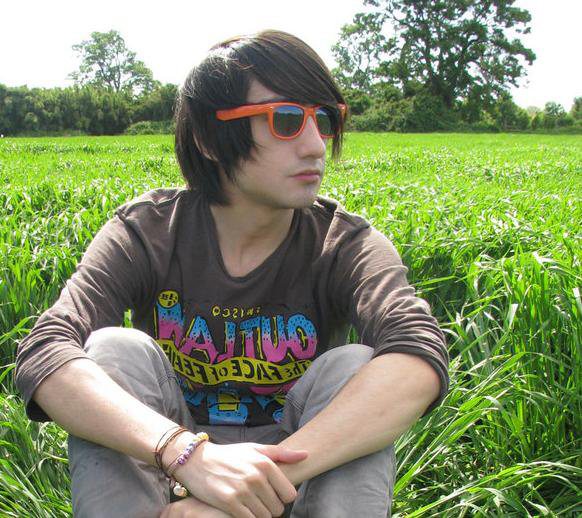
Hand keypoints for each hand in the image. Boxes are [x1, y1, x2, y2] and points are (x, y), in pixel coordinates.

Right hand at [173, 441, 306, 517]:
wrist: (198, 461)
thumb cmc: (229, 455)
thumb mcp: (255, 449)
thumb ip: (281, 453)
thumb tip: (305, 455)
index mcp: (265, 463)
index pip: (290, 494)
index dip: (282, 496)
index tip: (273, 493)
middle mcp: (256, 476)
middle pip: (278, 508)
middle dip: (271, 507)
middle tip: (260, 500)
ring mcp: (242, 491)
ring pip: (265, 517)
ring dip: (259, 514)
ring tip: (250, 503)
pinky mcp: (229, 503)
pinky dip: (248, 517)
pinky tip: (242, 508)